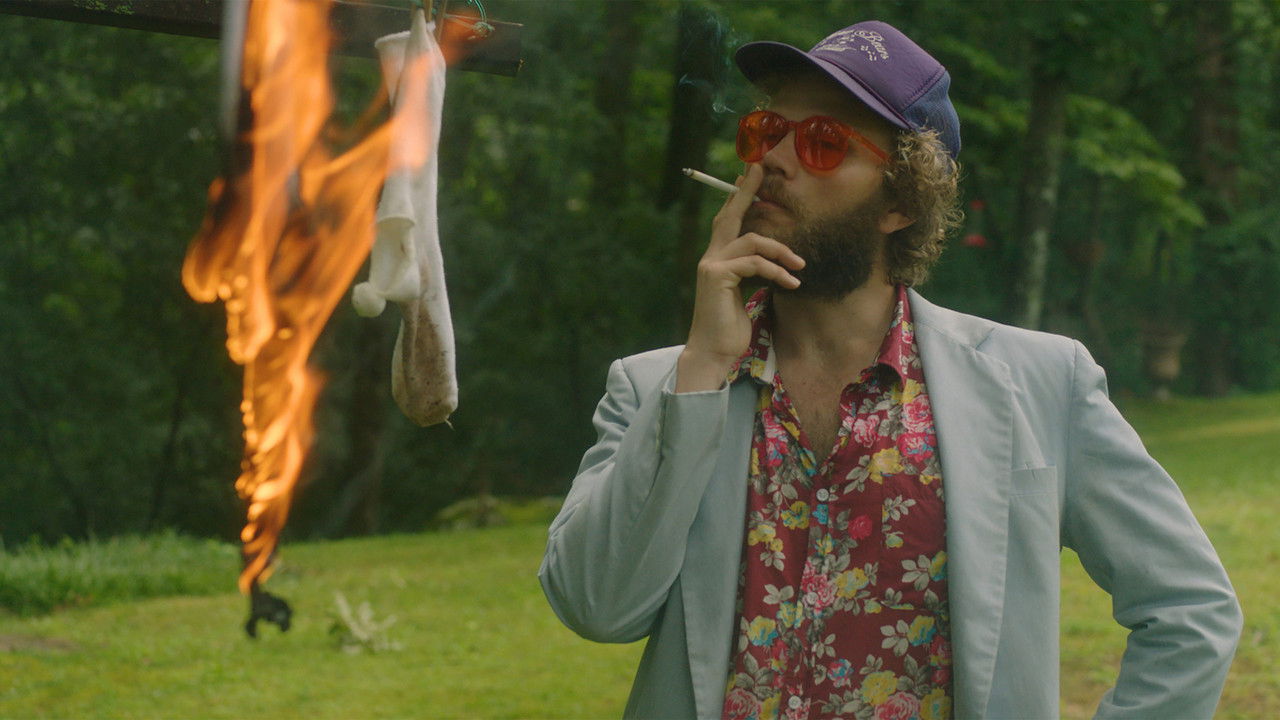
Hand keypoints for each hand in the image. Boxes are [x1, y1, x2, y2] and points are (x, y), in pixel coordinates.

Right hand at [675, 164, 803, 392]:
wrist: (714, 352)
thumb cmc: (730, 328)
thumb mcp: (743, 294)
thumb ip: (751, 272)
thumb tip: (771, 259)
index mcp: (717, 259)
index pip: (727, 220)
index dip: (738, 196)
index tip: (749, 173)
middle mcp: (710, 257)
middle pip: (729, 215)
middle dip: (746, 191)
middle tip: (759, 168)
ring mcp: (711, 265)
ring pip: (751, 240)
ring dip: (781, 250)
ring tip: (800, 266)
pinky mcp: (717, 277)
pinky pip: (754, 263)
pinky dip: (777, 271)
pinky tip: (792, 284)